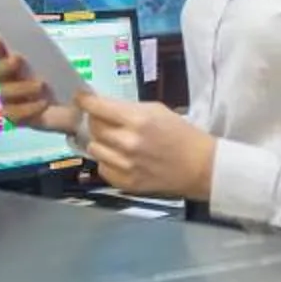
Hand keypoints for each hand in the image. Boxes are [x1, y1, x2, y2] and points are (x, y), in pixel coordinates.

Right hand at [0, 40, 81, 139]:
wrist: (78, 112)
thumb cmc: (68, 85)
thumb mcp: (67, 71)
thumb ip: (56, 62)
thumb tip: (46, 57)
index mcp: (20, 62)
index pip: (2, 51)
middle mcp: (12, 79)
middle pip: (0, 71)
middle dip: (6, 65)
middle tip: (17, 60)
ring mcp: (13, 99)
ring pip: (5, 93)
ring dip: (21, 87)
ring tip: (41, 86)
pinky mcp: (18, 117)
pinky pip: (14, 114)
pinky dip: (28, 108)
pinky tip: (43, 105)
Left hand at [76, 92, 216, 200]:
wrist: (200, 167)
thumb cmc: (181, 134)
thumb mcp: (156, 110)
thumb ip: (127, 109)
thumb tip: (101, 105)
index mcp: (136, 120)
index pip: (97, 107)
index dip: (84, 101)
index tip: (80, 98)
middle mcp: (126, 142)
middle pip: (93, 127)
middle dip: (96, 121)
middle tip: (106, 121)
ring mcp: (124, 165)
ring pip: (94, 148)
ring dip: (101, 142)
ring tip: (116, 142)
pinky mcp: (125, 183)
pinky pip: (102, 168)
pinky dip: (108, 162)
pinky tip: (122, 159)